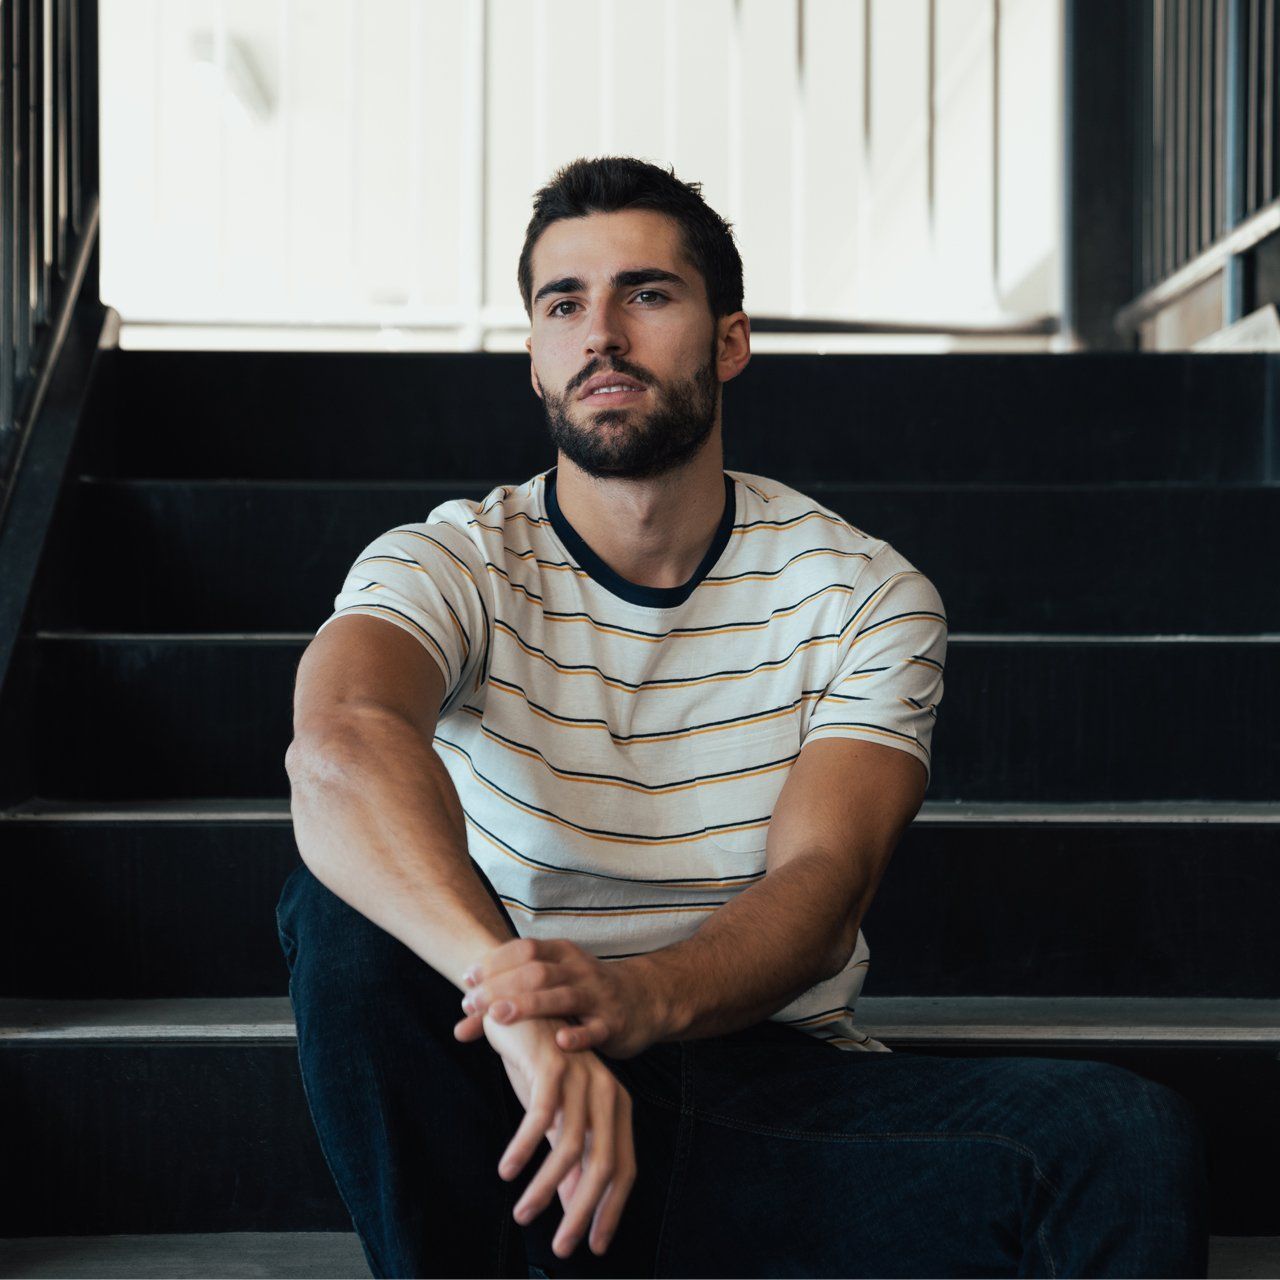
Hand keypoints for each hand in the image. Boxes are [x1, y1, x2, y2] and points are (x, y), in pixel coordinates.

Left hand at [453, 938, 661, 1058]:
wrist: (645, 998)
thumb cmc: (585, 992)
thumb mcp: (554, 983)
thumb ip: (512, 997)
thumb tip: (460, 1023)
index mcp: (562, 953)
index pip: (524, 949)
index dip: (494, 962)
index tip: (467, 980)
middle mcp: (579, 970)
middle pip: (536, 972)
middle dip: (500, 987)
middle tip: (470, 1003)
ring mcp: (598, 996)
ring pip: (562, 996)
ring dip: (528, 1006)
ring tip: (498, 1017)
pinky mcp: (615, 1023)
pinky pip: (596, 1029)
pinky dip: (578, 1036)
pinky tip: (559, 1042)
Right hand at [484, 1012, 635, 1261]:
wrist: (519, 1008)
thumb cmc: (538, 1067)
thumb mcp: (557, 1118)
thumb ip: (570, 1160)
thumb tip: (574, 1208)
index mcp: (615, 1107)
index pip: (624, 1168)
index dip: (610, 1210)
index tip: (592, 1247)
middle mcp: (607, 1093)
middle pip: (604, 1164)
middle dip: (583, 1212)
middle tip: (562, 1247)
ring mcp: (583, 1077)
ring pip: (571, 1145)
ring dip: (544, 1185)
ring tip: (522, 1213)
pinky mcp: (553, 1065)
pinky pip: (541, 1116)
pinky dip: (523, 1146)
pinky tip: (507, 1169)